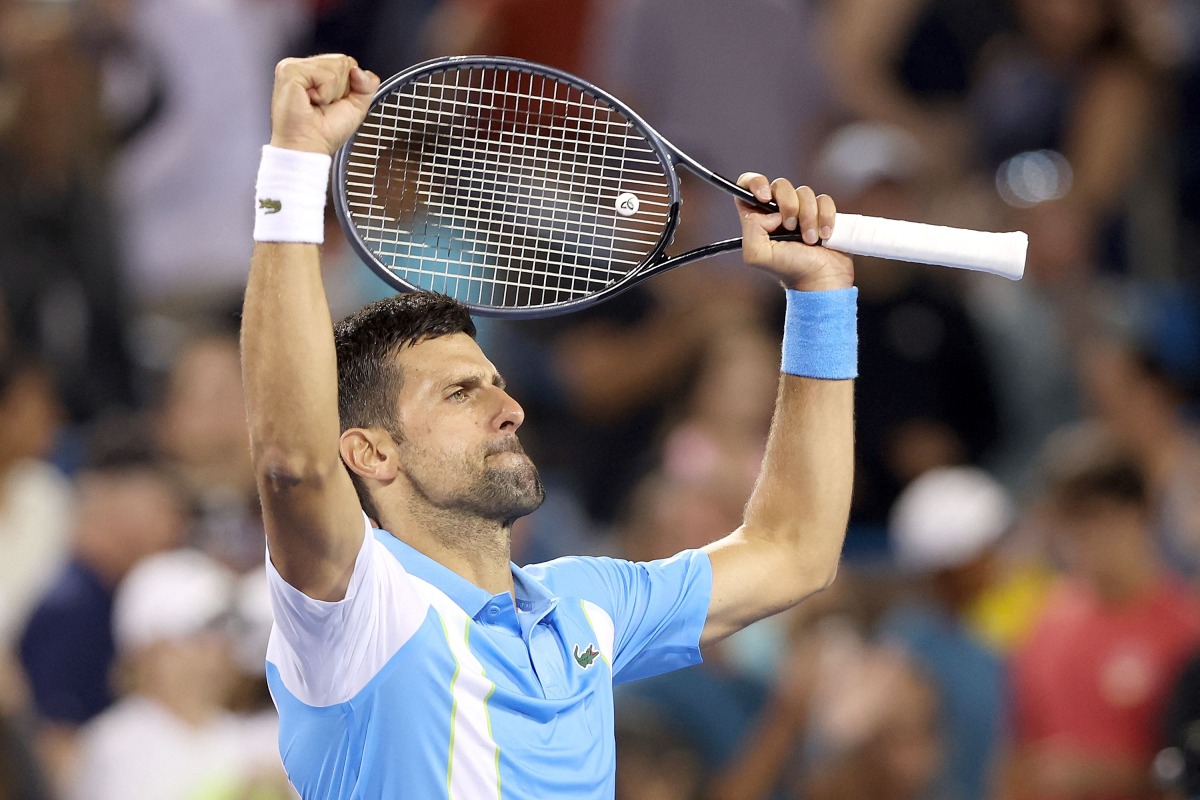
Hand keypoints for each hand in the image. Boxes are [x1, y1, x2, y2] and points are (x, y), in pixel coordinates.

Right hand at [268, 54, 380, 155]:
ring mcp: (295, 66)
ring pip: (336, 66)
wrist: (308, 147)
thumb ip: (367, 85)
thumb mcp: (356, 106)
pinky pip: (326, 75)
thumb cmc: (324, 132)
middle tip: (324, 105)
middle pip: (343, 61)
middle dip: (341, 89)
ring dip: (332, 92)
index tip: (334, 103)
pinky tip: (310, 101)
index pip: (347, 63)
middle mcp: (305, 67)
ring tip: (316, 104)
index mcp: (317, 72)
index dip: (349, 86)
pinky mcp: (290, 70)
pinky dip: (324, 93)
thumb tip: (359, 70)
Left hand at [735, 174, 854, 291]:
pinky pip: (824, 199)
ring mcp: (801, 210)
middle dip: (788, 205)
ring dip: (809, 217)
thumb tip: (769, 212)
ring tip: (810, 240)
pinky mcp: (822, 212)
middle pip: (779, 185)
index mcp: (757, 218)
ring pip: (804, 192)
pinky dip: (825, 217)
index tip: (765, 197)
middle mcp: (778, 211)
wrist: (820, 280)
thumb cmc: (788, 270)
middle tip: (791, 227)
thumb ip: (752, 228)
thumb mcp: (757, 254)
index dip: (755, 183)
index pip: (747, 186)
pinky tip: (824, 236)